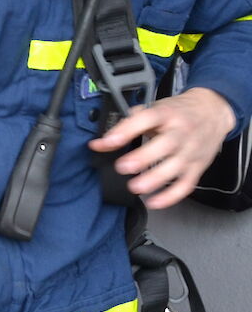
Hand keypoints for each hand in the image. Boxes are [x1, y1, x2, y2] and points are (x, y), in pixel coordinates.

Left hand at [89, 86, 235, 208]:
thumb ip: (126, 124)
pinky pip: (186, 184)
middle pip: (165, 145)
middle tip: (122, 167)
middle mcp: (181, 132)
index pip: (147, 118)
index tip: (108, 141)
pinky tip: (154, 202)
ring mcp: (191, 151)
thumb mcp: (153, 109)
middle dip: (142, 158)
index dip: (126, 130)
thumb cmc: (178, 112)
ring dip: (155, 179)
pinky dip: (171, 196)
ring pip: (176, 167)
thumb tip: (100, 143)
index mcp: (167, 113)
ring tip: (136, 187)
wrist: (212, 112)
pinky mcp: (198, 167)